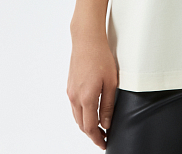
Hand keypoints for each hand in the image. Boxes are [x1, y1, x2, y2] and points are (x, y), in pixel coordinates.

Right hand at [67, 34, 117, 149]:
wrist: (86, 39)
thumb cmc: (100, 56)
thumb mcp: (111, 82)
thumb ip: (108, 105)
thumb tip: (106, 123)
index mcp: (86, 97)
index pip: (90, 127)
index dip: (97, 138)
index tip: (104, 144)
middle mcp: (75, 97)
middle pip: (81, 124)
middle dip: (92, 134)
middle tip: (103, 137)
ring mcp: (70, 91)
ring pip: (77, 116)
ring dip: (86, 124)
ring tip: (98, 126)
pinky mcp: (70, 85)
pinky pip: (74, 106)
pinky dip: (82, 113)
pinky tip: (90, 111)